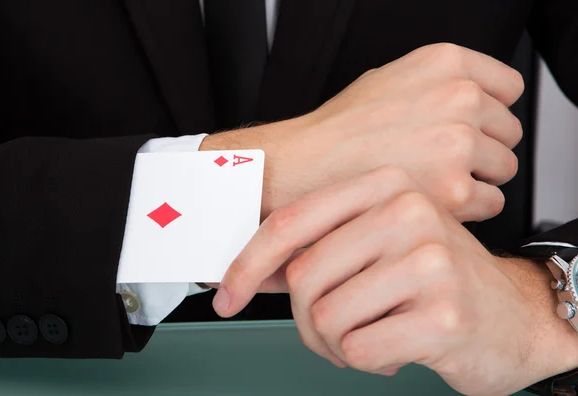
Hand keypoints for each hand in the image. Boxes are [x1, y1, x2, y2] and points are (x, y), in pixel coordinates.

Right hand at [201, 43, 523, 221]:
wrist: (306, 166)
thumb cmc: (339, 129)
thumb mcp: (390, 79)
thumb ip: (439, 84)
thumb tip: (473, 97)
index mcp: (447, 64)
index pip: (508, 89)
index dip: (490, 113)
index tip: (475, 128)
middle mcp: (459, 98)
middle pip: (508, 131)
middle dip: (483, 149)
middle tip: (445, 162)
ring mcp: (459, 144)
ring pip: (503, 169)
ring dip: (478, 179)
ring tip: (435, 182)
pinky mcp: (456, 189)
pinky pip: (490, 203)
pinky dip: (468, 209)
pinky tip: (433, 203)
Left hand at [214, 166, 577, 395]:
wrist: (514, 314)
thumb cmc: (436, 278)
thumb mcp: (378, 245)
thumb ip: (319, 250)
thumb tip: (251, 271)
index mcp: (385, 186)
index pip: (290, 223)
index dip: (246, 265)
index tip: (228, 294)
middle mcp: (408, 212)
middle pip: (302, 276)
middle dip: (306, 318)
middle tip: (333, 329)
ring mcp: (429, 261)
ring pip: (325, 316)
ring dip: (337, 342)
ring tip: (371, 334)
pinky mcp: (444, 313)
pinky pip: (358, 348)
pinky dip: (366, 360)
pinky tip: (395, 348)